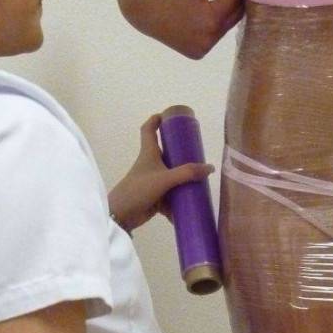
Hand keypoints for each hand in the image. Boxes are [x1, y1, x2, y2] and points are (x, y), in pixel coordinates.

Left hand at [107, 114, 212, 232]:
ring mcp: (153, 181)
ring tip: (200, 180)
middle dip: (180, 153)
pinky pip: (171, 197)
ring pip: (171, 176)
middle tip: (196, 152)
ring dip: (183, 179)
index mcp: (148, 153)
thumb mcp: (165, 179)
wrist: (122, 215)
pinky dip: (180, 201)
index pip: (148, 130)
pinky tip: (192, 205)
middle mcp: (150, 165)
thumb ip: (187, 173)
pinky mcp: (155, 197)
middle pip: (166, 153)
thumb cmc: (139, 189)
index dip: (156, 120)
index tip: (168, 116)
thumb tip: (209, 168)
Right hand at [122, 0, 243, 58]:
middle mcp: (209, 39)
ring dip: (224, 11)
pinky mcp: (198, 54)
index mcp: (210, 20)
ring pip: (225, 27)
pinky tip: (204, 10)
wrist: (143, 11)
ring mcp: (203, 49)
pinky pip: (214, 36)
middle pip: (234, 16)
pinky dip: (213, 24)